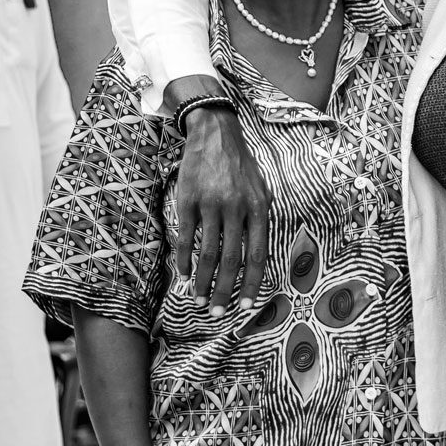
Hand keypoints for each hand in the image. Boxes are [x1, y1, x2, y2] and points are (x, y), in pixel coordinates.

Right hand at [174, 105, 269, 315]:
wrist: (215, 133)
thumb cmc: (240, 166)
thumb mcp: (262, 190)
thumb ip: (260, 220)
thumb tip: (259, 255)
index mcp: (258, 208)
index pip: (258, 254)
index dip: (252, 282)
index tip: (246, 305)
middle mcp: (236, 208)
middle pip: (232, 259)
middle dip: (225, 290)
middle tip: (218, 312)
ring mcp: (211, 204)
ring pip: (208, 252)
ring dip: (203, 281)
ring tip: (199, 299)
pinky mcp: (188, 201)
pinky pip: (186, 238)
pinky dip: (184, 260)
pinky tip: (183, 276)